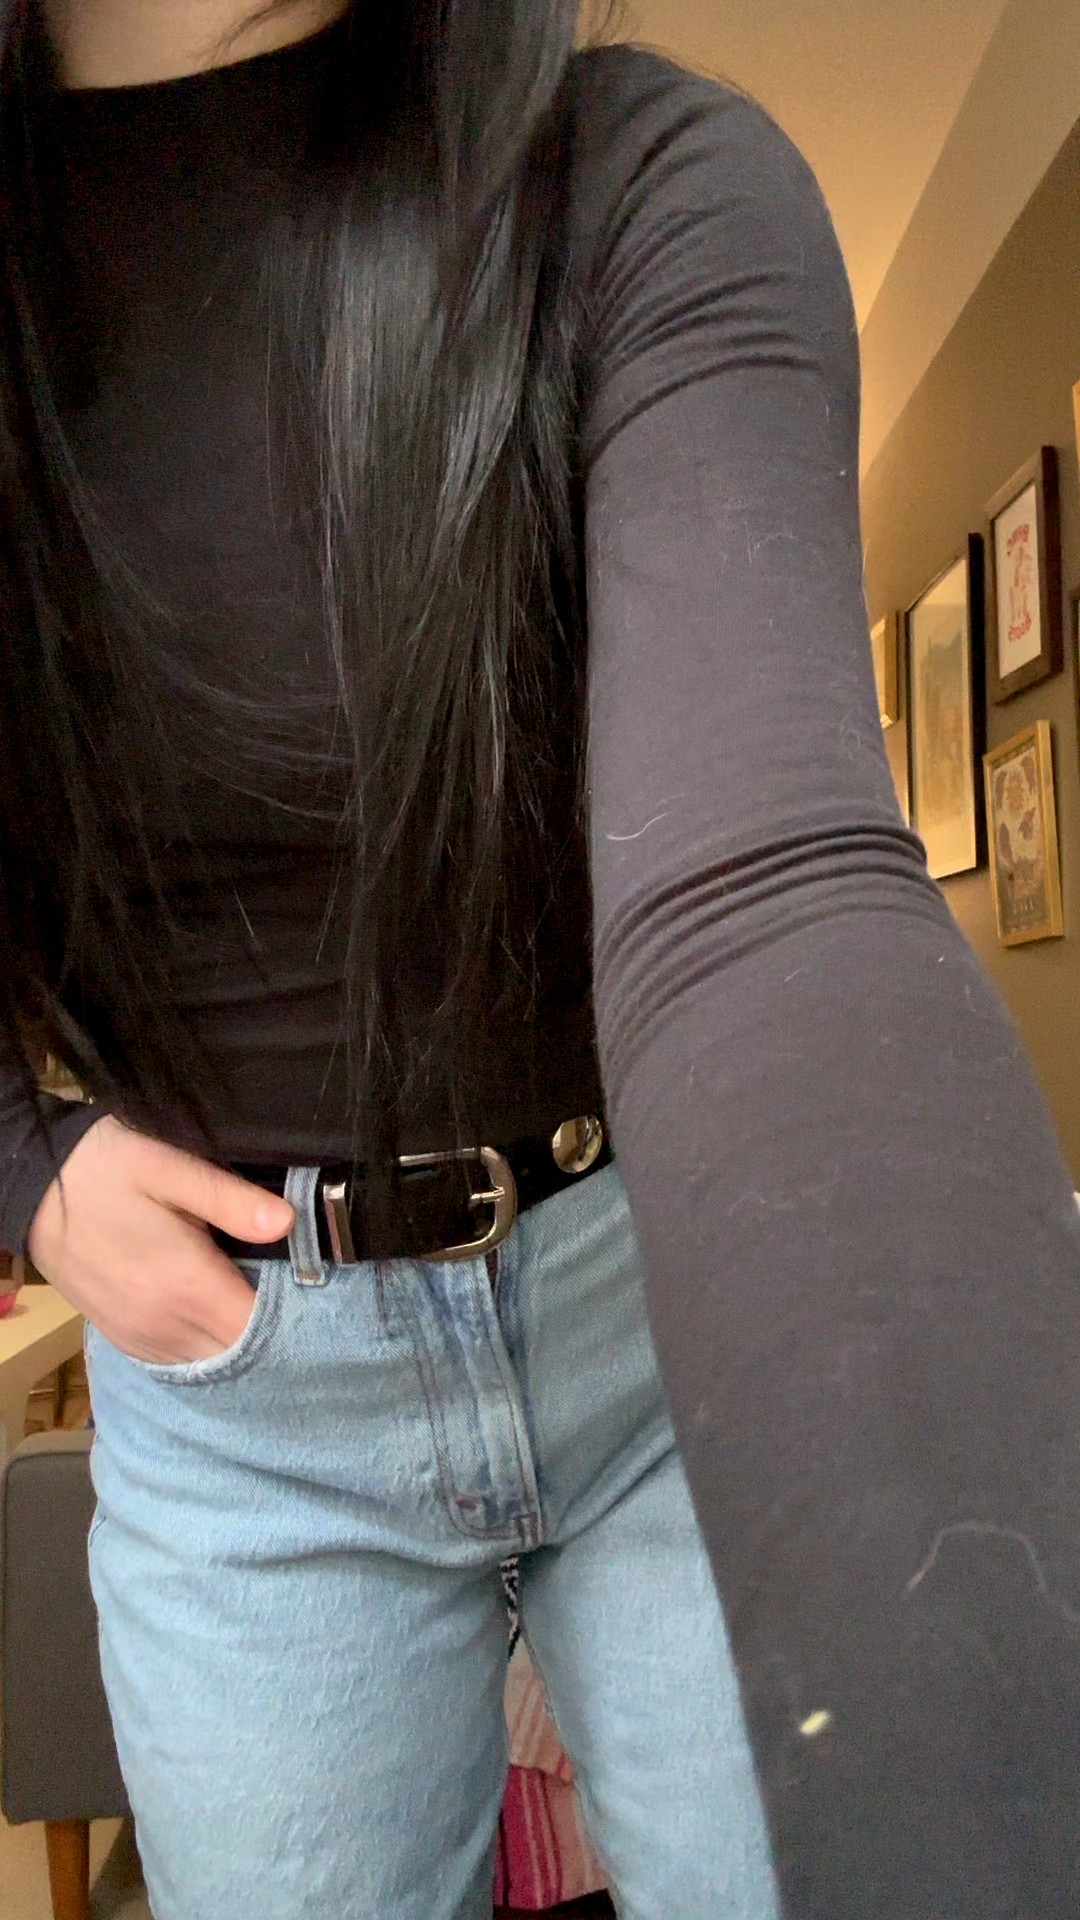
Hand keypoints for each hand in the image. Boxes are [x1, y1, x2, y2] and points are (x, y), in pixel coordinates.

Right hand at [27, 1115, 294, 1364]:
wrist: (34, 1187)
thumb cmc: (107, 1170)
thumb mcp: (169, 1168)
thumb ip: (230, 1200)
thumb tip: (287, 1222)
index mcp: (184, 1283)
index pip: (258, 1326)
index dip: (294, 1317)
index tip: (314, 1293)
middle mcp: (164, 1324)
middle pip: (239, 1352)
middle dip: (272, 1334)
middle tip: (296, 1300)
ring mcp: (140, 1337)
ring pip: (209, 1363)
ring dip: (238, 1344)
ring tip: (258, 1307)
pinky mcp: (123, 1340)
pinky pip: (179, 1362)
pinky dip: (205, 1348)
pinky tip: (217, 1319)